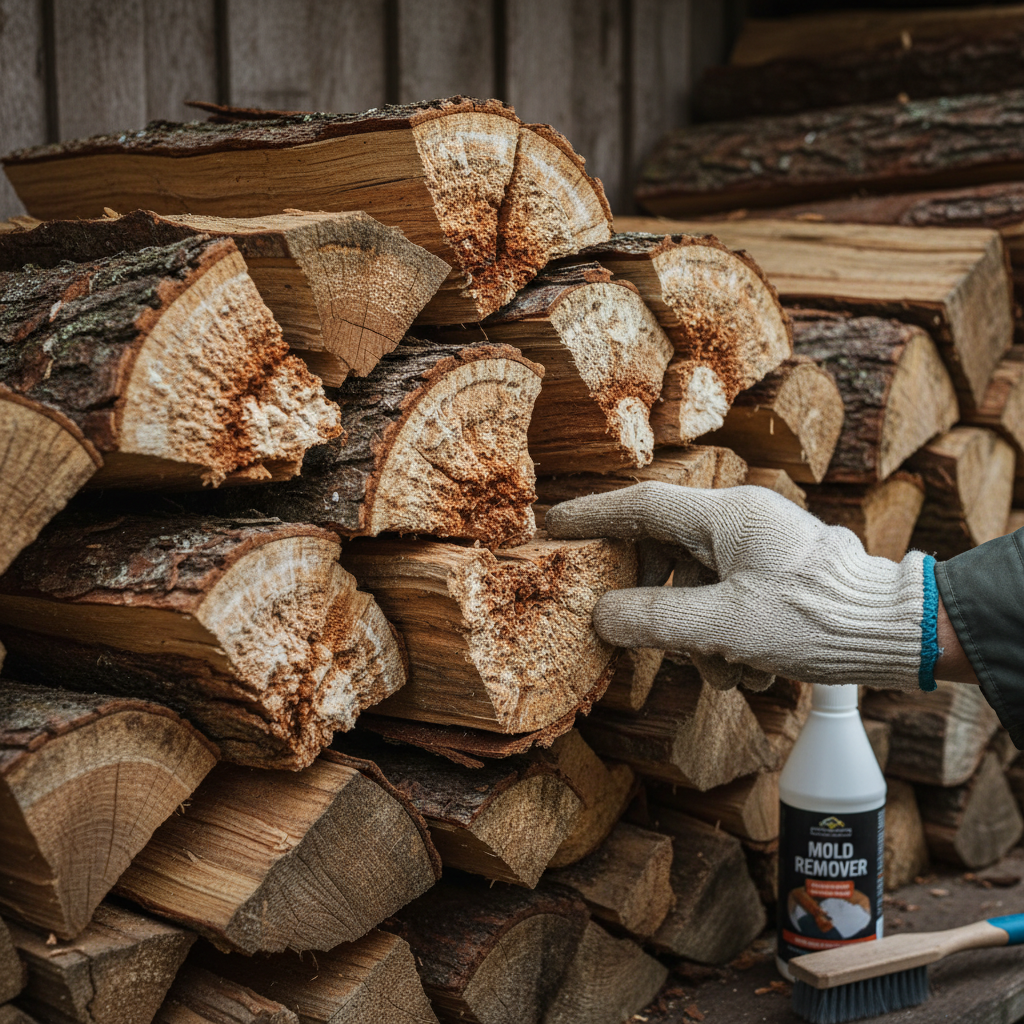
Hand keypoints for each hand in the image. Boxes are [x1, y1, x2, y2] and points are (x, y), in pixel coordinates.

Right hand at [545, 482, 934, 691]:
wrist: (896, 632)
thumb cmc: (816, 619)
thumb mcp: (723, 626)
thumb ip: (653, 619)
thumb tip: (601, 614)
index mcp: (726, 515)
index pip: (640, 506)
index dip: (591, 516)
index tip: (552, 524)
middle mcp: (740, 521)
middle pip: (666, 554)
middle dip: (661, 608)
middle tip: (658, 642)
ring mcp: (759, 547)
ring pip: (696, 587)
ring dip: (700, 637)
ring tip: (729, 672)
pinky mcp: (775, 574)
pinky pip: (725, 600)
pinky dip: (726, 639)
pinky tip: (752, 670)